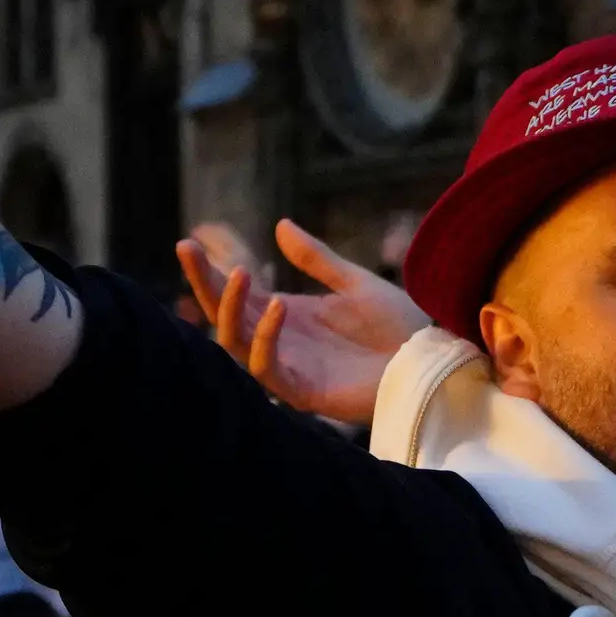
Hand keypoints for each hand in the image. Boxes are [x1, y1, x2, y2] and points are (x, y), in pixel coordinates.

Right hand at [175, 218, 434, 421]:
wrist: (429, 360)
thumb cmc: (397, 327)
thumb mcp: (353, 281)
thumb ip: (315, 259)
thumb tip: (279, 225)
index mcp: (286, 316)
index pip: (235, 294)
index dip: (208, 271)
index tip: (186, 243)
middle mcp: (280, 341)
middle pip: (224, 316)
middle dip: (203, 283)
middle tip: (186, 248)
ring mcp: (289, 367)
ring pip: (235, 344)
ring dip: (230, 309)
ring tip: (240, 272)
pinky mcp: (303, 391)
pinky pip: (267, 369)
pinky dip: (265, 338)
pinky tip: (277, 306)